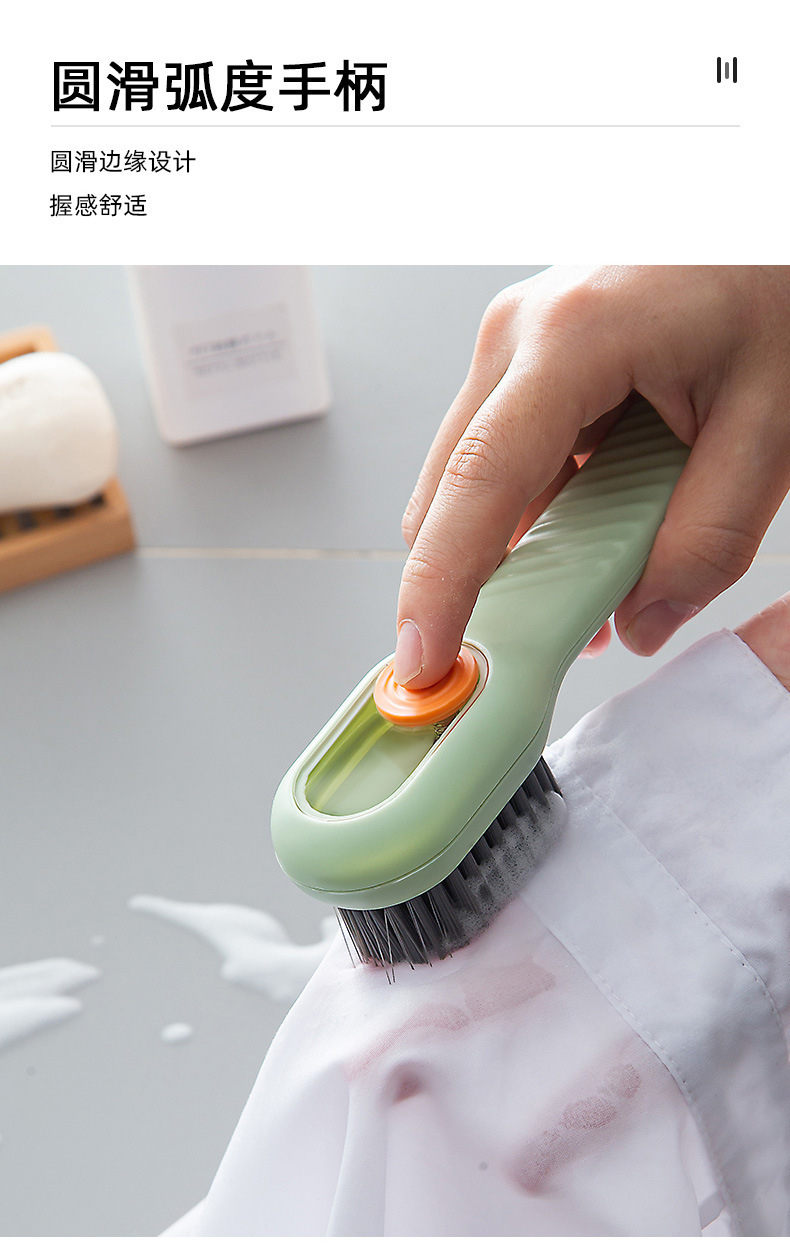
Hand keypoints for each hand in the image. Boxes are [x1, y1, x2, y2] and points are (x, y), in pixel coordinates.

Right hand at [395, 266, 789, 687]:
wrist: (766, 223)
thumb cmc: (772, 282)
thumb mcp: (769, 424)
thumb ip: (706, 539)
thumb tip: (642, 622)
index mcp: (572, 338)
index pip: (479, 481)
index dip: (441, 583)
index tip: (426, 657)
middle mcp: (518, 334)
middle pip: (451, 492)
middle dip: (479, 578)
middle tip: (537, 640)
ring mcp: (514, 343)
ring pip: (474, 480)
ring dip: (522, 543)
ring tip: (603, 571)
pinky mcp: (525, 360)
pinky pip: (503, 457)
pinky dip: (538, 509)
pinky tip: (600, 525)